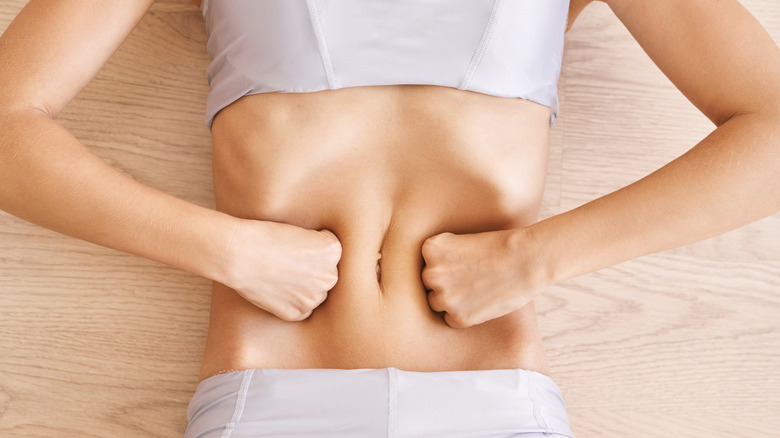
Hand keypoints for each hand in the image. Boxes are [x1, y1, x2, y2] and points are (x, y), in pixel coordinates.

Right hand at [223, 219, 341, 320]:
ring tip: (282, 274)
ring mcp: (312, 298)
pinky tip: (279, 288)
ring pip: (315, 293)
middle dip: (313, 268)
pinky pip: (303, 310)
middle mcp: (328, 277)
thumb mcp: (301, 232)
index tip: (297, 243)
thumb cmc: (265, 236)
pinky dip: (293, 302)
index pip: (331, 250)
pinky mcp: (296, 313)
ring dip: (305, 287)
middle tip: (289, 260)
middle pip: (326, 274)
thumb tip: (321, 262)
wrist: (238, 255)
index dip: (313, 244)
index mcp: (332, 252)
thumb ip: (318, 247)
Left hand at [421, 229, 547, 327]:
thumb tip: (427, 279)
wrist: (527, 260)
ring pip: (437, 303)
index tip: (465, 262)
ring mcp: (444, 297)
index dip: (445, 265)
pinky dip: (464, 314)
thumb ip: (441, 258)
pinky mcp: (458, 317)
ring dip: (452, 299)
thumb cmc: (500, 247)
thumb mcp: (462, 241)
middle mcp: (431, 273)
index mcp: (430, 249)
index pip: (427, 263)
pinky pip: (451, 319)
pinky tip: (481, 301)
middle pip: (428, 284)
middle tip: (472, 277)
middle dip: (446, 283)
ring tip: (477, 288)